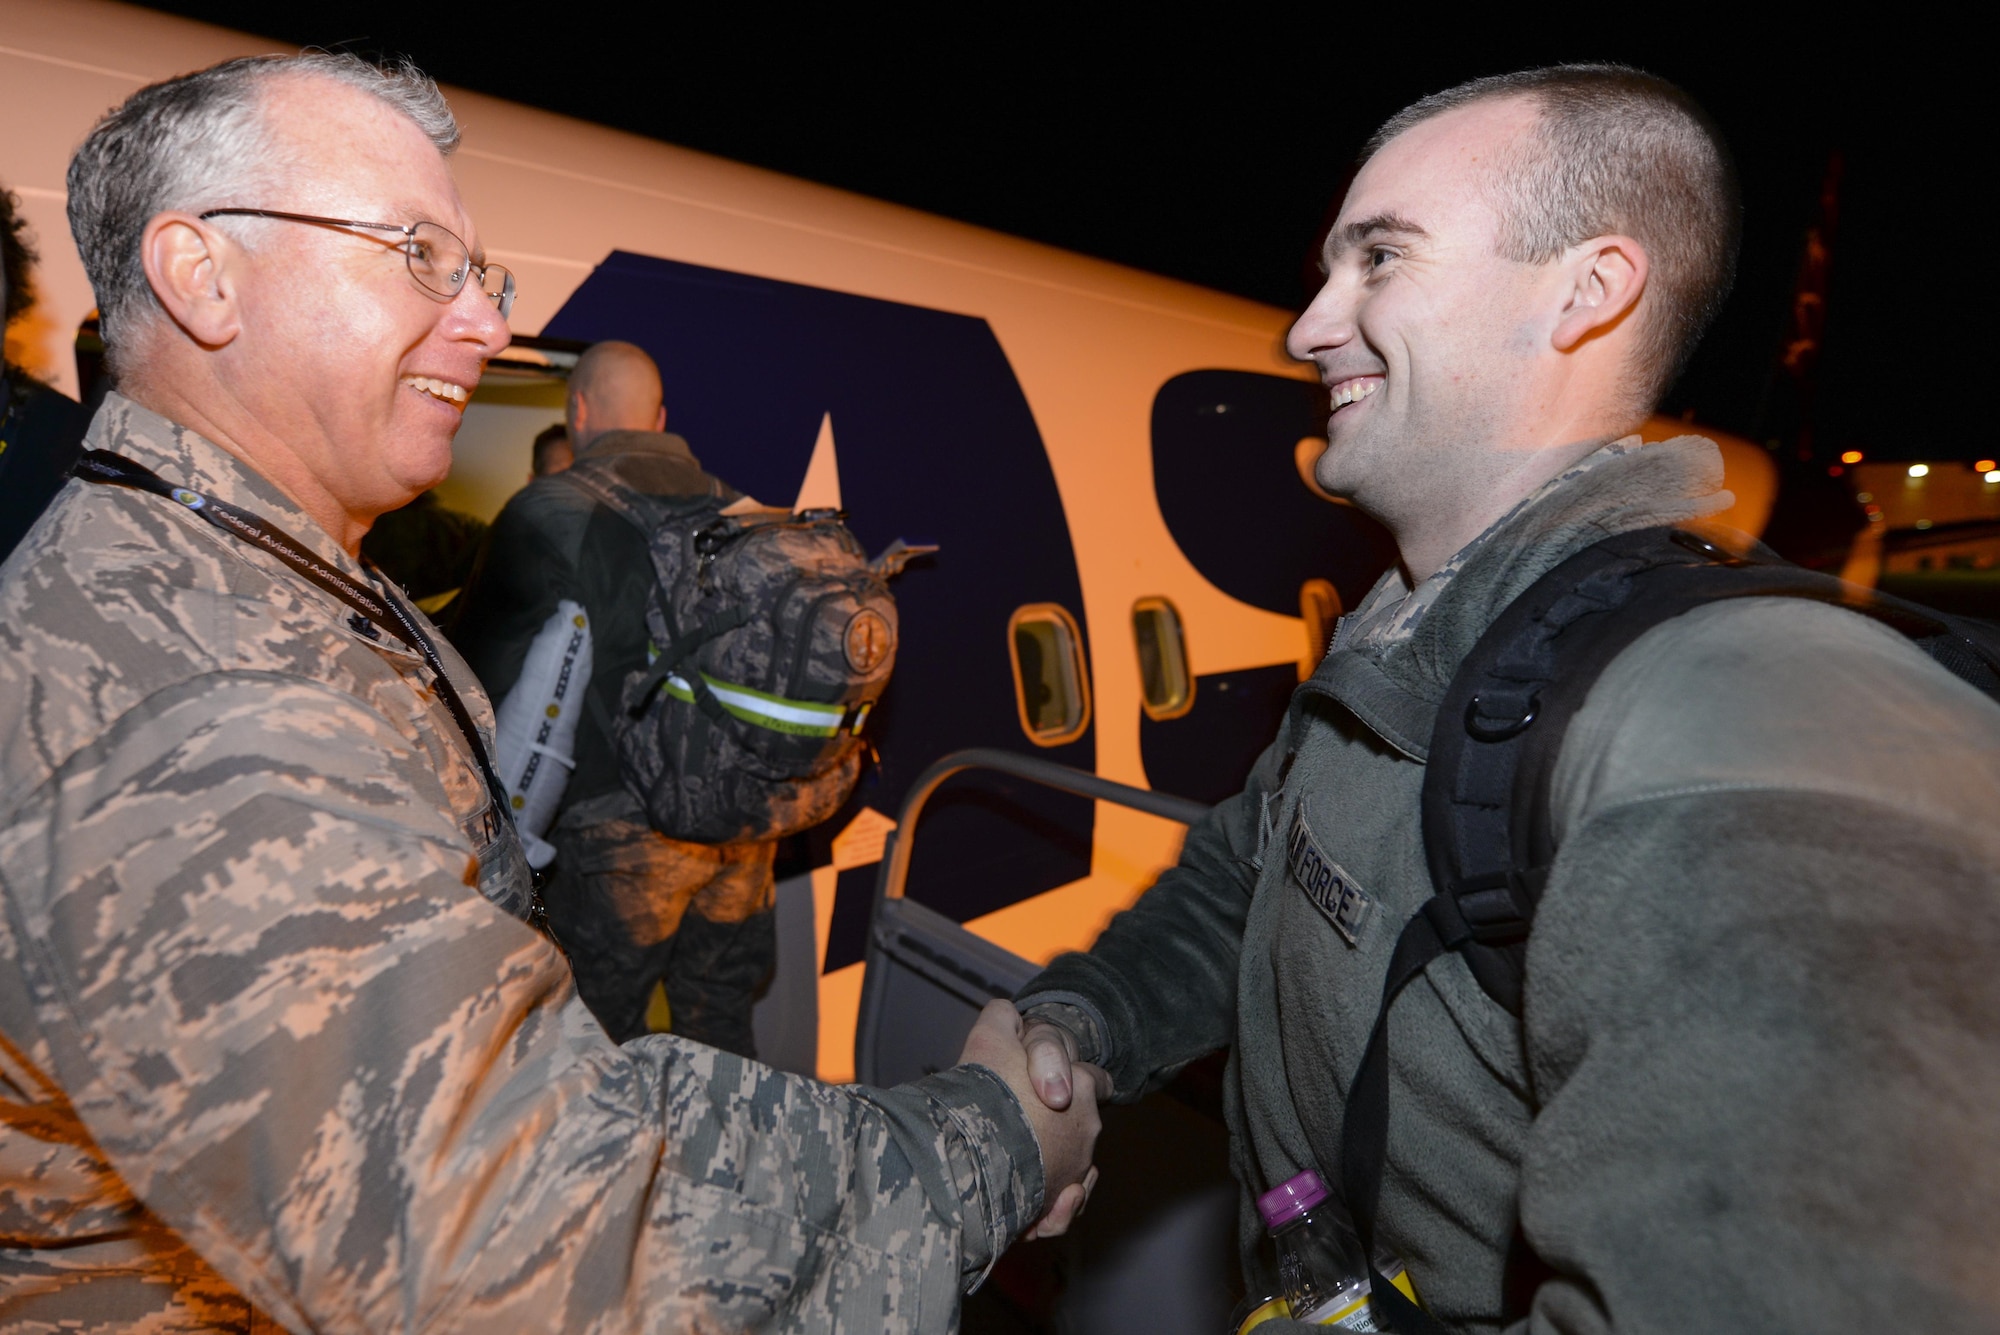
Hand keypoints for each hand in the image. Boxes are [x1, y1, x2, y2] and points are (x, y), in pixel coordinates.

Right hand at [960, 1000, 1105, 1238]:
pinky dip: (1054, 1203)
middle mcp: (1087, 1128)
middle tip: (1015, 1120)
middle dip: (1054, 1122)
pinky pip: (1062, 1206)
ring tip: (1013, 1159)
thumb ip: (1004, 1018)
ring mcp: (1074, 1169)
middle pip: (1078, 1123)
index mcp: (1079, 1084)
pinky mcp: (1056, 1206)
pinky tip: (1039, 1196)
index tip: (1042, 1085)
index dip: (1068, 1078)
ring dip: (1048, 1162)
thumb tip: (1010, 1017)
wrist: (967, 1154)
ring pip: (1069, 1165)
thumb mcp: (990, 1035)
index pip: (1094, 1078)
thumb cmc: (982, 1092)